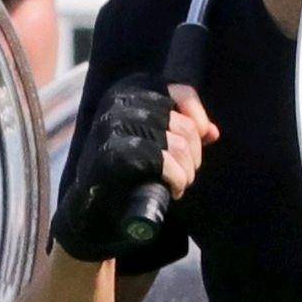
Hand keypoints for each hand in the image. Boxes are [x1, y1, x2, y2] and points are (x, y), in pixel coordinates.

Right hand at [52, 77, 212, 267]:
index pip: (181, 92)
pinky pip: (164, 161)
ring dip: (187, 172)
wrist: (90, 210)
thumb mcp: (151, 143)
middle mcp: (118, 102)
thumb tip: (212, 132)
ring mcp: (114, 126)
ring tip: (180, 183)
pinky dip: (177, 180)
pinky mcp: (114, 152)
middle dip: (194, 156)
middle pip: (184, 124)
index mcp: (128, 91)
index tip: (199, 144)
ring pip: (178, 144)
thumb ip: (179, 132)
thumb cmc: (123, 174)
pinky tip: (174, 190)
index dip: (199, 120)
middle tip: (186, 174)